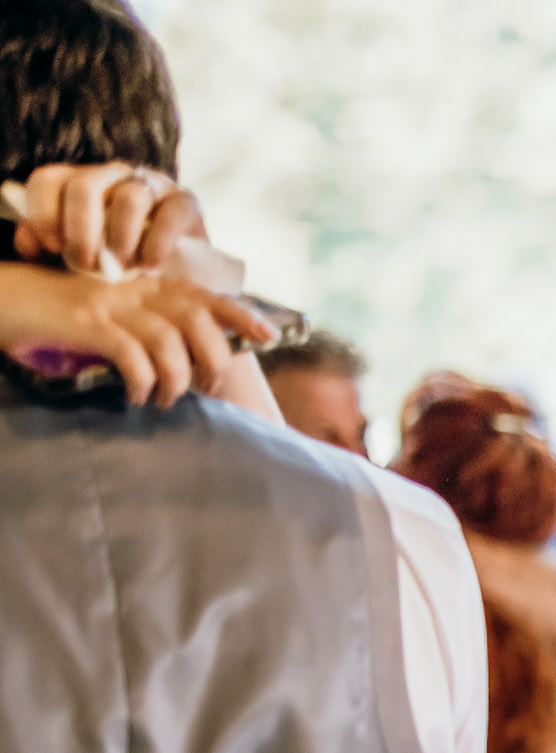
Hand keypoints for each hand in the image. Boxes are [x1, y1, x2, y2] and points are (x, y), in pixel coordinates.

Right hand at [0, 263, 271, 407]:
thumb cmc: (70, 316)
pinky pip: (132, 355)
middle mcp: (136, 288)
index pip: (205, 296)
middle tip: (206, 388)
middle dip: (212, 358)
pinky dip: (142, 382)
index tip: (268, 336)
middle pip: (196, 319)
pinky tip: (137, 397)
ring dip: (176, 379)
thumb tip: (198, 368)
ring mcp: (113, 303)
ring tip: (165, 401)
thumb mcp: (120, 316)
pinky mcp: (88, 322)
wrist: (11, 298)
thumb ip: (157, 330)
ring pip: (168, 341)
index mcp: (149, 285)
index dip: (240, 315)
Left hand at [10, 163, 204, 275]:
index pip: (49, 180)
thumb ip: (46, 247)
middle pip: (85, 186)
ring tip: (123, 270)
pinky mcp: (186, 202)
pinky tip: (151, 266)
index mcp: (79, 183)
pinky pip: (171, 214)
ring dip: (121, 239)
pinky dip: (159, 243)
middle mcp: (113, 176)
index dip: (45, 214)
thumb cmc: (118, 266)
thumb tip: (26, 240)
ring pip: (130, 198)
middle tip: (86, 264)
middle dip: (82, 231)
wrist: (177, 277)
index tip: (54, 247)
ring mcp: (152, 185)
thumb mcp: (77, 258)